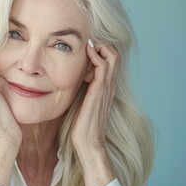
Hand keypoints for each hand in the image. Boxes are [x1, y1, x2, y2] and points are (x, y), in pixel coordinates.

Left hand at [71, 41, 118, 185]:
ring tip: (86, 47)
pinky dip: (96, 56)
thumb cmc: (83, 124)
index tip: (84, 49)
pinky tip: (85, 55)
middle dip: (101, 44)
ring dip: (99, 47)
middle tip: (86, 45)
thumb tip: (71, 80)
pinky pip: (103, 66)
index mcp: (105, 87)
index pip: (110, 60)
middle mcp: (109, 84)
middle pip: (114, 54)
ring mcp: (106, 86)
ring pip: (112, 56)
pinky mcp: (100, 90)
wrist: (89, 141)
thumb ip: (81, 90)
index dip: (99, 50)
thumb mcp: (82, 101)